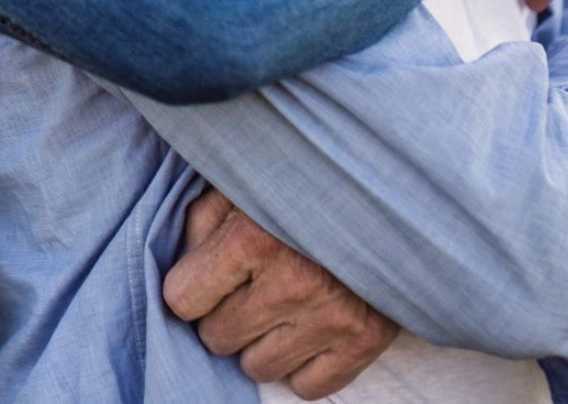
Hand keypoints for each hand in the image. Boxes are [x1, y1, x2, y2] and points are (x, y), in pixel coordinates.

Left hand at [162, 187, 399, 398]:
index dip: (190, 287)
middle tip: (247, 287)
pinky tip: (307, 328)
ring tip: (278, 304)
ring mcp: (333, 316)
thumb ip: (201, 224)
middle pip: (217, 338)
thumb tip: (179, 270)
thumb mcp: (239, 183)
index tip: (206, 274)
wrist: (387, 190)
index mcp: (252, 237)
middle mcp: (293, 283)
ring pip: (257, 368)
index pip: (182, 299)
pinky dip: (302, 365)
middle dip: (224, 314)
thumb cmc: (300, 183)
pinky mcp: (366, 340)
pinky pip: (308, 387)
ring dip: (259, 342)